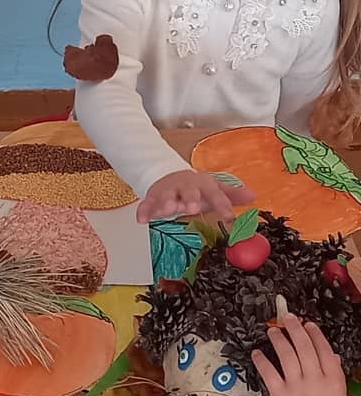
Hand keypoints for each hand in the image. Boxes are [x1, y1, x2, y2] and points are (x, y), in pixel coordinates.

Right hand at [136, 170, 254, 223]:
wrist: (168, 175)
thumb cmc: (195, 187)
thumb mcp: (213, 188)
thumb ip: (231, 194)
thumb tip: (253, 196)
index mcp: (203, 184)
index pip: (215, 193)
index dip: (222, 203)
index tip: (229, 215)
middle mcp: (185, 187)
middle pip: (189, 192)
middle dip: (190, 199)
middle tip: (193, 208)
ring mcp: (168, 191)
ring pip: (167, 196)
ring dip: (167, 203)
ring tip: (168, 210)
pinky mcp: (153, 198)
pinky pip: (147, 204)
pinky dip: (144, 211)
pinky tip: (142, 219)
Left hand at [253, 314, 348, 395]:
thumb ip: (334, 377)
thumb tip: (332, 356)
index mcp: (335, 380)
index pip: (325, 350)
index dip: (315, 335)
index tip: (308, 324)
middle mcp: (316, 378)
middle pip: (305, 346)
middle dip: (295, 329)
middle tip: (288, 318)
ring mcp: (297, 385)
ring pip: (286, 354)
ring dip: (278, 339)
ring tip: (272, 330)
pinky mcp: (279, 395)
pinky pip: (269, 372)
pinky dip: (262, 360)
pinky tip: (257, 352)